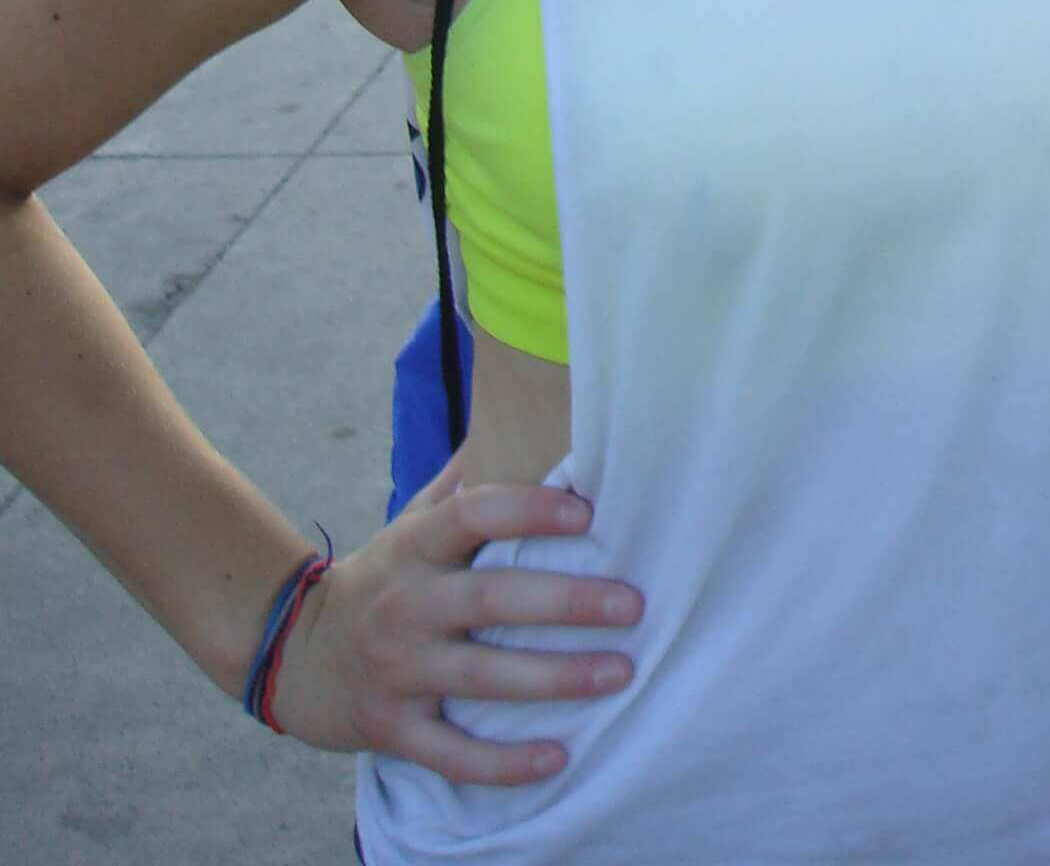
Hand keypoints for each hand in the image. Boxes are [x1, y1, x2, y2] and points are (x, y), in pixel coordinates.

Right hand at [267, 471, 641, 782]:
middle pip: (490, 599)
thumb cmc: (381, 578)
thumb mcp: (410, 522)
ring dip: (555, 679)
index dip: (527, 510)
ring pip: (482, 678)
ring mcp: (398, 671)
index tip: (587, 512)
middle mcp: (407, 606)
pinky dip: (504, 763)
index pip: (472, 516)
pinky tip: (558, 758)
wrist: (293, 656)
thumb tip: (522, 409)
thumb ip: (464, 481)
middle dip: (565, 601)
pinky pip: (452, 754)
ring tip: (620, 672)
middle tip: (633, 604)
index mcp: (415, 546)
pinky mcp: (392, 730)